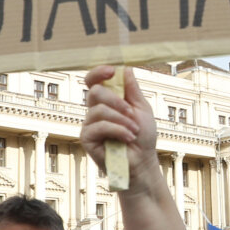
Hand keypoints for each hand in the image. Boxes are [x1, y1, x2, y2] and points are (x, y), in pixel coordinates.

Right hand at [80, 66, 159, 192]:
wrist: (143, 161)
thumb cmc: (143, 136)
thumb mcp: (142, 109)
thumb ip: (133, 90)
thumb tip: (126, 68)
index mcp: (107, 101)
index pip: (94, 81)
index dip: (98, 73)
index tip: (111, 70)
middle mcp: (95, 110)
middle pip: (95, 92)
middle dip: (116, 100)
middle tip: (131, 112)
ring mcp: (89, 124)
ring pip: (98, 110)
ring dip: (121, 119)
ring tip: (134, 130)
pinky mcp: (86, 138)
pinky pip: (99, 126)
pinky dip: (117, 130)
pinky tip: (128, 137)